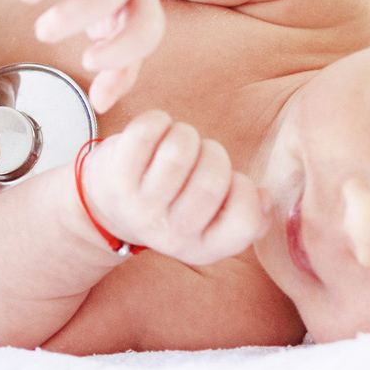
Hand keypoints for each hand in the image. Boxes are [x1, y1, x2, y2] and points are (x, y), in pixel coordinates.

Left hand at [76, 110, 265, 266]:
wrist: (104, 208)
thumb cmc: (172, 205)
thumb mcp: (211, 224)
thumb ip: (249, 216)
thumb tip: (264, 196)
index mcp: (202, 248)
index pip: (246, 220)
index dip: (245, 189)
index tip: (228, 181)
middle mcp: (170, 233)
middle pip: (213, 181)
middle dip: (214, 154)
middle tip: (202, 155)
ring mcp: (140, 205)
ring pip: (179, 152)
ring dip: (185, 135)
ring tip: (178, 142)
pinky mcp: (116, 175)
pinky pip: (147, 131)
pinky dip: (158, 121)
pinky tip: (156, 132)